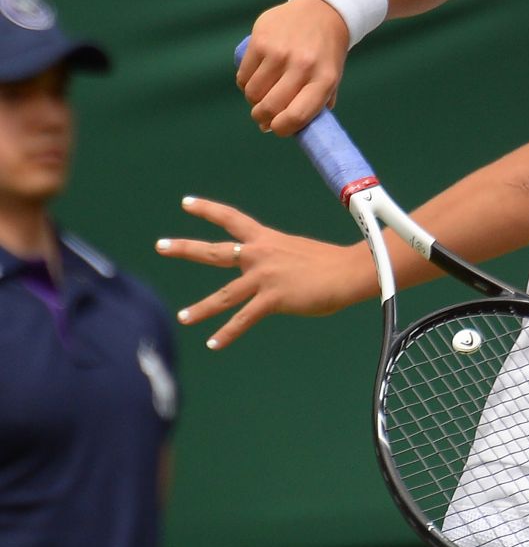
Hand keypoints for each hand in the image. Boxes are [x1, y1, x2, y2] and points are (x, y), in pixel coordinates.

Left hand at [155, 196, 375, 348]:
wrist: (349, 271)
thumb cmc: (332, 264)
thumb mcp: (298, 252)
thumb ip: (279, 261)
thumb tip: (274, 277)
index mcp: (267, 239)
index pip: (232, 219)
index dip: (208, 210)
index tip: (186, 203)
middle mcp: (259, 255)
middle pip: (214, 251)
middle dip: (185, 248)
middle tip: (161, 245)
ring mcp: (264, 277)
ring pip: (223, 295)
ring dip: (201, 309)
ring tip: (183, 317)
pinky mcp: (273, 299)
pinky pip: (243, 319)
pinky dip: (227, 334)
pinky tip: (214, 344)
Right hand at [236, 0, 349, 134]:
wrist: (323, 11)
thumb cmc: (326, 53)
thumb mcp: (332, 78)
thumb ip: (316, 103)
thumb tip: (288, 129)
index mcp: (324, 79)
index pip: (297, 115)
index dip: (281, 128)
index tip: (275, 128)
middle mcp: (302, 66)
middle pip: (270, 106)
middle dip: (262, 117)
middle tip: (263, 116)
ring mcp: (280, 52)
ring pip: (253, 92)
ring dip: (253, 99)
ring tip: (262, 93)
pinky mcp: (261, 40)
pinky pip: (243, 75)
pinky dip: (246, 83)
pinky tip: (255, 78)